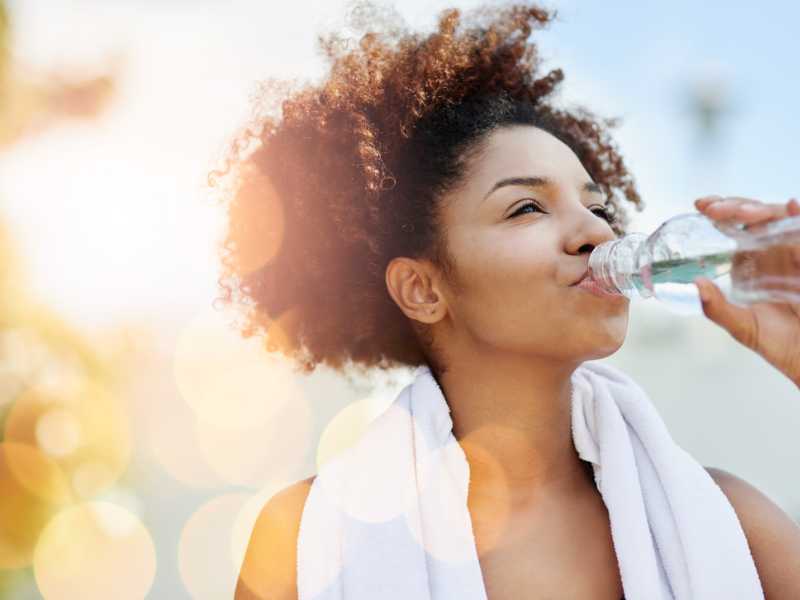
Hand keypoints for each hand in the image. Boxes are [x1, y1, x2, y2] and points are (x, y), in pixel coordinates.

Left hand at [693, 195, 799, 387]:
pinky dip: (796, 216)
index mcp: (749, 262)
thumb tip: (697, 285)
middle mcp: (770, 252)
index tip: (701, 205)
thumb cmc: (778, 343)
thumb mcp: (742, 326)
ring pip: (777, 217)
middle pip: (753, 215)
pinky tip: (790, 207)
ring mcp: (793, 251)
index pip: (732, 228)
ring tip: (742, 215)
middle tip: (714, 209)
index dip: (718, 211)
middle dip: (734, 206)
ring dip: (760, 210)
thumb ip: (717, 308)